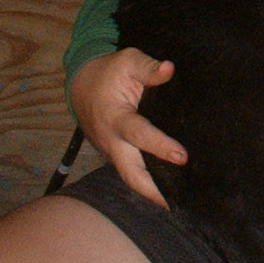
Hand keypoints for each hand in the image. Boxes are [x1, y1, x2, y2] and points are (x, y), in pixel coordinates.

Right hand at [69, 48, 186, 207]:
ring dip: (151, 191)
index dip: (160, 147)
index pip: (139, 135)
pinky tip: (169, 188)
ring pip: (131, 177)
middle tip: (177, 202)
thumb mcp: (127, 61)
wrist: (81, 85)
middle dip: (152, 191)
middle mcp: (112, 140)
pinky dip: (147, 182)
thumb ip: (148, 67)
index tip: (182, 157)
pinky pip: (131, 171)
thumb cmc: (109, 72)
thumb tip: (169, 69)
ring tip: (179, 202)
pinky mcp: (116, 154)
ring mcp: (112, 151)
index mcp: (115, 117)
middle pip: (130, 174)